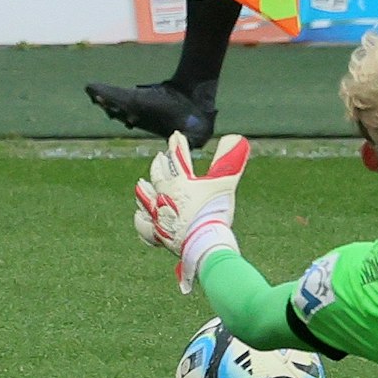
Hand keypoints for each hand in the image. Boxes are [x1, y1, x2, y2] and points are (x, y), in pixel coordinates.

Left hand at [134, 132, 251, 293]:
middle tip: (160, 157)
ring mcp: (159, 216)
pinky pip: (145, 226)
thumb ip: (230, 160)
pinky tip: (139, 216)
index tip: (175, 135)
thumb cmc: (214, 212)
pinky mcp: (157, 234)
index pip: (178, 158)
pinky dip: (142, 219)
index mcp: (180, 183)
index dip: (177, 145)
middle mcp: (165, 197)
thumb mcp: (224, 183)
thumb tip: (238, 137)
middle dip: (160, 165)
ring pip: (146, 199)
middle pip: (159, 177)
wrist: (203, 243)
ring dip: (145, 190)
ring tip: (141, 183)